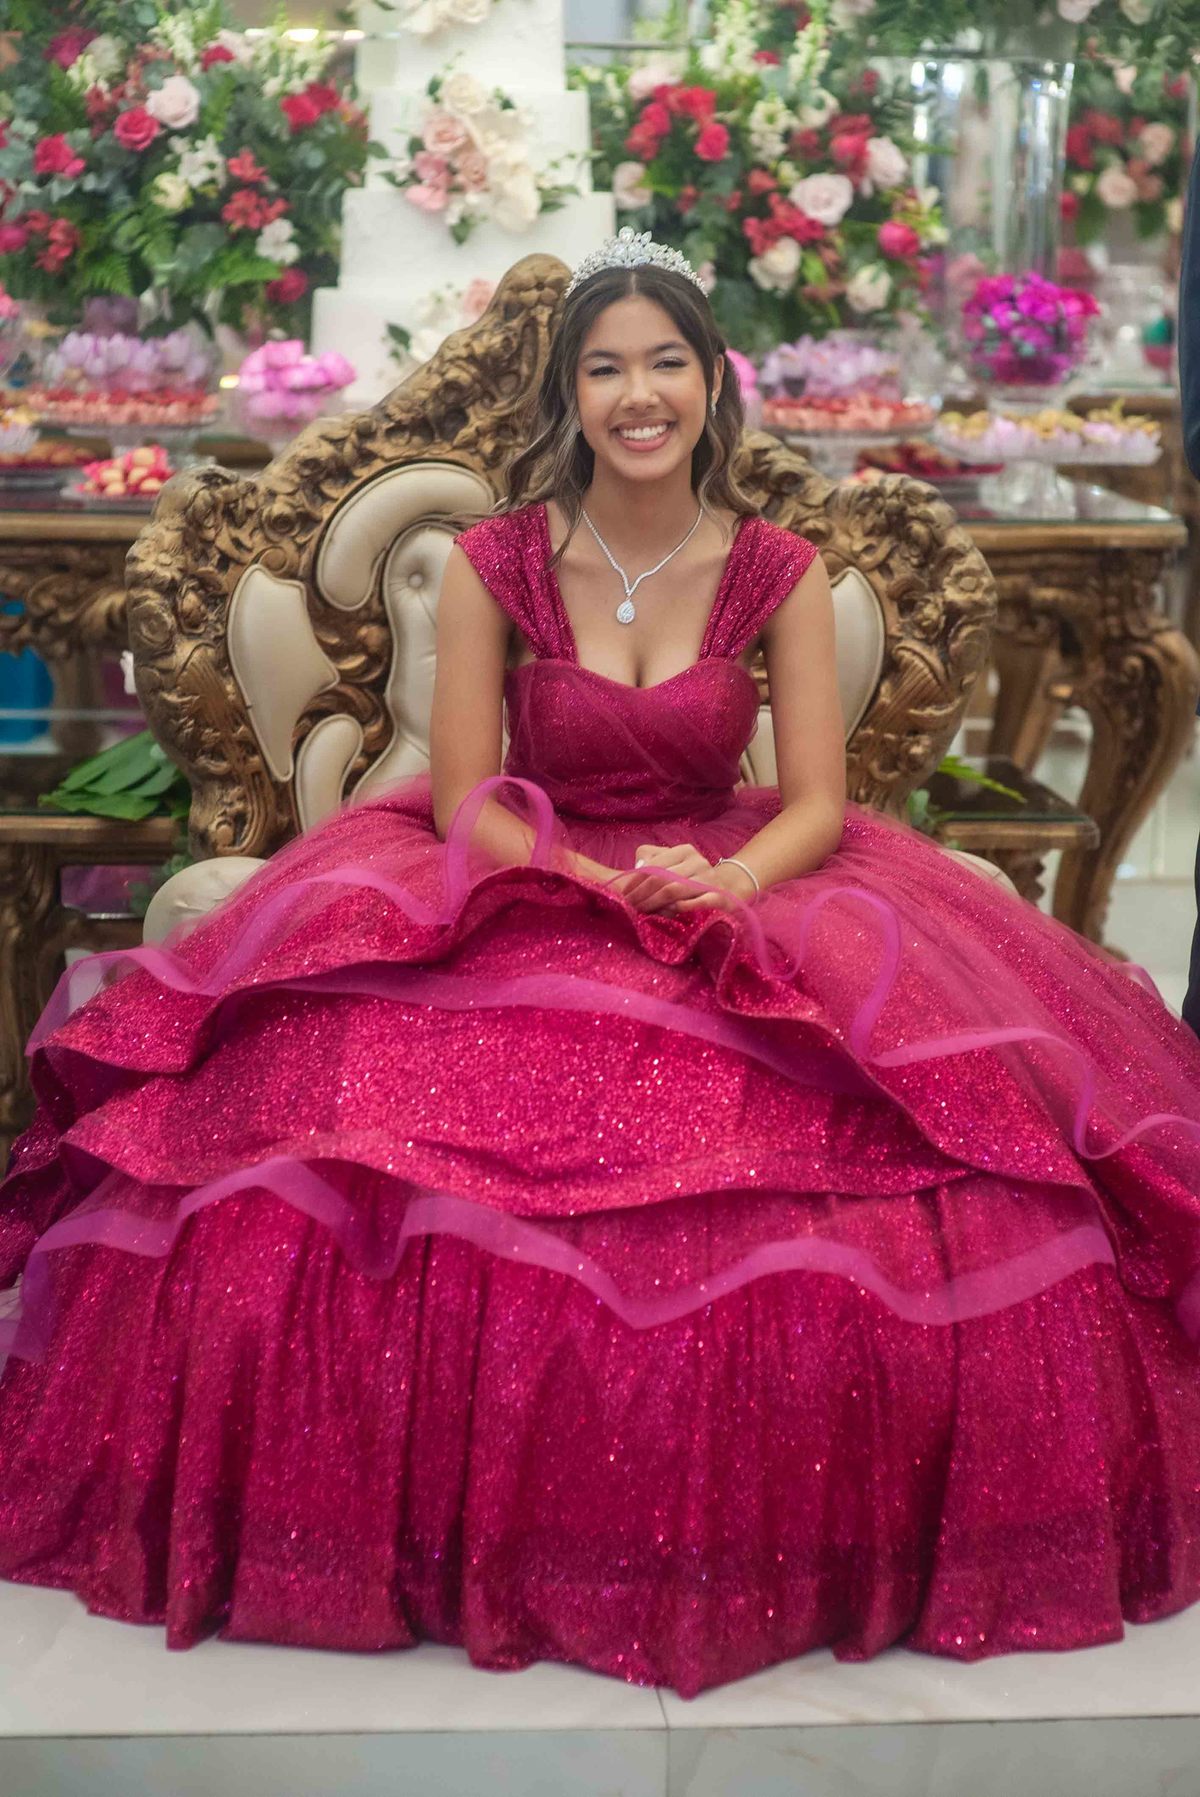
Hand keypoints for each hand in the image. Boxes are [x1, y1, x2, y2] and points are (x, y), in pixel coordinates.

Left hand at [609, 843, 749, 914]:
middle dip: (641, 894)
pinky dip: (681, 907)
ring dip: (653, 903)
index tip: (624, 895)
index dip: (635, 881)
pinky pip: (697, 902)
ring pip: (673, 890)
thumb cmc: (690, 878)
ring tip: (641, 911)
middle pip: (661, 878)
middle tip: (629, 906)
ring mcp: (709, 878)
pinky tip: (670, 912)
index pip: (654, 865)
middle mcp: (698, 861)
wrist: (727, 889)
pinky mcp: (719, 896)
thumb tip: (638, 865)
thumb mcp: (672, 863)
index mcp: (685, 851)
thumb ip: (652, 858)